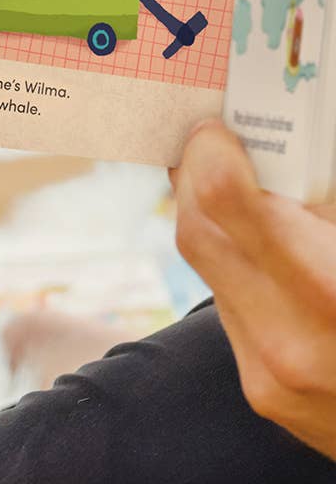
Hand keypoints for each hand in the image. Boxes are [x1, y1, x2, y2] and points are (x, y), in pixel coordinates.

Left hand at [171, 119, 335, 459]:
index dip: (210, 150)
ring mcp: (266, 374)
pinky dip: (237, 265)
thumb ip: (325, 199)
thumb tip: (284, 143)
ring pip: (204, 267)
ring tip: (241, 191)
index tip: (218, 128)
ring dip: (214, 219)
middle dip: (198, 177)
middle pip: (197, 229)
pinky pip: (228, 304)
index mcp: (329, 293)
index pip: (224, 199)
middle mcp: (287, 340)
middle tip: (217, 145)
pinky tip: (265, 251)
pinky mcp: (261, 392)